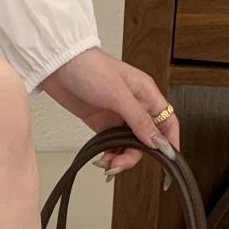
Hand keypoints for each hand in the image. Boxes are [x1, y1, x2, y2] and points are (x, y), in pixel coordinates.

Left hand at [40, 47, 179, 173]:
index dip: (170, 142)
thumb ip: (139, 119)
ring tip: (108, 162)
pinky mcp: (102, 122)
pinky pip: (112, 144)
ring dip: (120, 157)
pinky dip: (110, 154)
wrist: (58, 65)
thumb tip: (157, 141)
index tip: (168, 161)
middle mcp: (135, 105)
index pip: (168, 122)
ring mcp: (118, 115)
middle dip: (135, 155)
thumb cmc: (89, 67)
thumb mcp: (118, 94)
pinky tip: (103, 158)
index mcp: (146, 94)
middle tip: (119, 162)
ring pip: (129, 145)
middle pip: (147, 139)